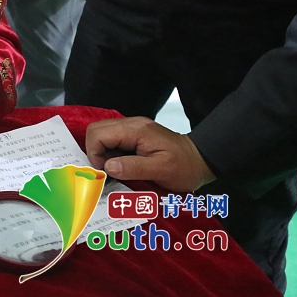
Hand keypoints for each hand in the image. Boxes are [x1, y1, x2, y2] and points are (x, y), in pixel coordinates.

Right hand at [85, 117, 216, 192]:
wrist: (201, 160)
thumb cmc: (184, 167)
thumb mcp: (161, 170)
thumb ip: (133, 167)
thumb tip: (108, 167)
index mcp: (136, 130)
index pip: (98, 134)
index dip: (95, 154)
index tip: (105, 172)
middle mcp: (131, 124)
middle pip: (96, 130)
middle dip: (96, 152)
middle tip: (108, 171)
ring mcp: (132, 128)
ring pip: (102, 134)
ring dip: (103, 154)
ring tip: (117, 169)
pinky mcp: (134, 135)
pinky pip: (112, 140)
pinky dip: (111, 154)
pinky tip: (122, 165)